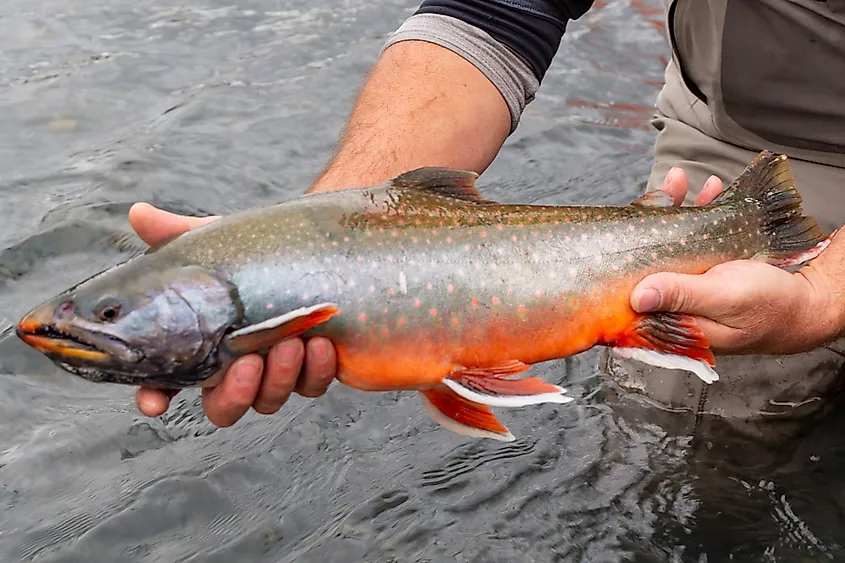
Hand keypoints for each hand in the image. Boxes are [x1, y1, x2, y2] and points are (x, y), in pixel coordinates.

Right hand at [127, 203, 337, 426]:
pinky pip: (312, 385)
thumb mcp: (214, 243)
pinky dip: (317, 370)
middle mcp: (234, 369)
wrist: (312, 248)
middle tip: (248, 363)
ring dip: (280, 378)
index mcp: (200, 346)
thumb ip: (175, 233)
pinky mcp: (312, 372)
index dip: (155, 396)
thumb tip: (138, 213)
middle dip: (235, 393)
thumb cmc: (251, 254)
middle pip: (223, 407)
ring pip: (269, 400)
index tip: (155, 401)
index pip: (167, 383)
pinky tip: (321, 343)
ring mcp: (274, 375)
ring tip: (291, 342)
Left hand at [635, 167, 844, 354]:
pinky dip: (696, 214)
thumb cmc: (769, 309)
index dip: (623, 261)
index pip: (630, 293)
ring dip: (674, 210)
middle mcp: (671, 303)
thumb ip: (683, 296)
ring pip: (667, 244)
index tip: (629, 224)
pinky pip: (691, 239)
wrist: (804, 305)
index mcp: (670, 322)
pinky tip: (707, 192)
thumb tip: (638, 297)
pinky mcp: (702, 269)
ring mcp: (686, 284)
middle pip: (644, 261)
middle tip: (664, 191)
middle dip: (650, 221)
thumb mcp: (724, 299)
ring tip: (680, 181)